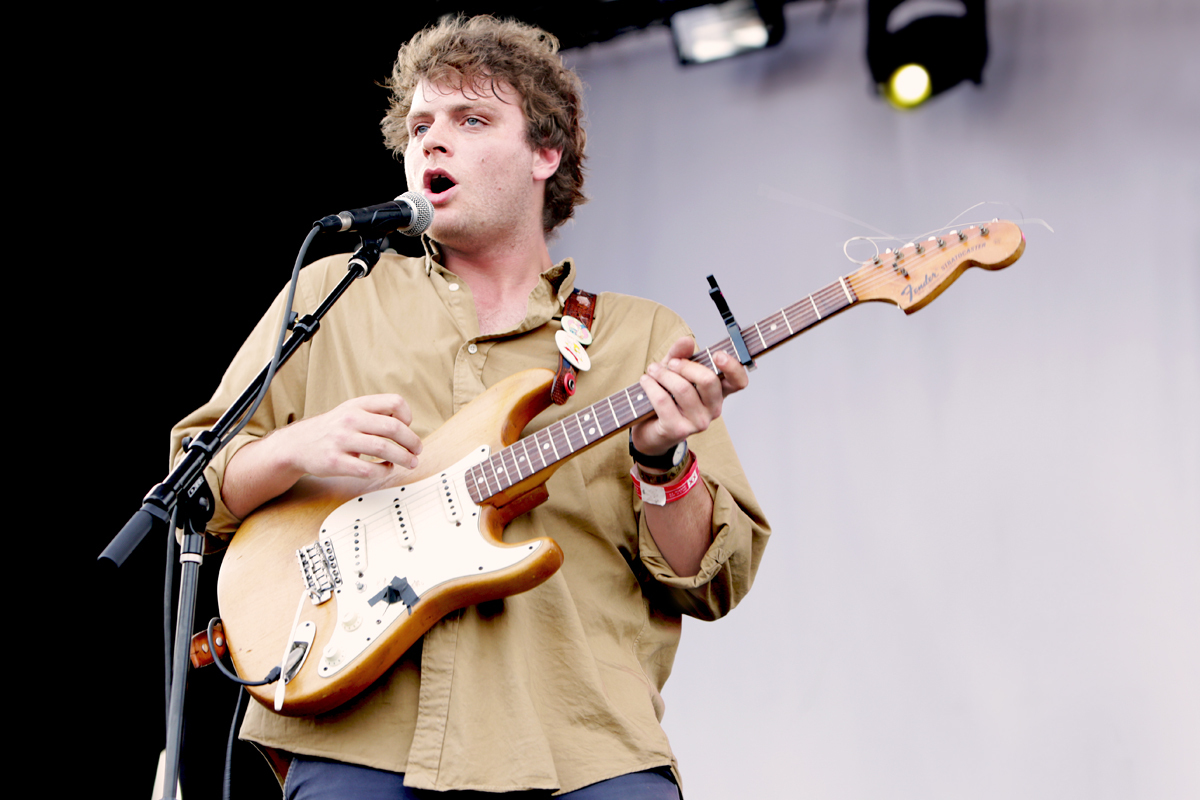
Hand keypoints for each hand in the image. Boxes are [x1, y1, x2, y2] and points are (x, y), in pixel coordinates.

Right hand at [275, 394, 422, 478]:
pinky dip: (383, 471)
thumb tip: (407, 424)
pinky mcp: (336, 462)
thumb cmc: (332, 429)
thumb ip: (376, 413)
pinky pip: (368, 469)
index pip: (394, 402)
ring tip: (410, 462)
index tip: (409, 427)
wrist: (298, 444)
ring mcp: (341, 441)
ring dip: (402, 458)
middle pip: (393, 427)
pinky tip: (386, 469)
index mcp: (357, 405)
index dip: (408, 416)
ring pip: (383, 448)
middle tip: (417, 450)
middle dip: (411, 441)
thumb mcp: (351, 411)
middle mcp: (350, 420)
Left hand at [630, 336, 748, 457]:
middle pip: (708, 380)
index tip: (717, 354)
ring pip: (683, 389)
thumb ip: (680, 354)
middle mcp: (713, 409)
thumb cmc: (667, 398)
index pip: (739, 381)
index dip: (733, 367)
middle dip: (685, 365)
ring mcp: (698, 422)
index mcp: (719, 393)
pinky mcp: (678, 429)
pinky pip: (663, 401)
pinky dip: (651, 387)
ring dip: (663, 374)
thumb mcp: (674, 370)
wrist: (649, 430)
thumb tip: (687, 340)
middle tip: (671, 363)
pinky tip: (645, 382)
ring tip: (652, 370)